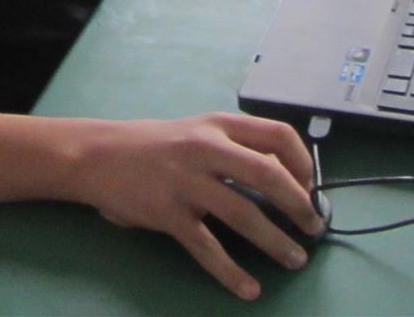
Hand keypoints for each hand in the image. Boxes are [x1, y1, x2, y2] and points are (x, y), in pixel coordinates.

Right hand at [70, 112, 323, 299]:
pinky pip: (207, 248)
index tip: (311, 187)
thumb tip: (283, 178)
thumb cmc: (156, 145)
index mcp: (219, 124)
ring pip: (243, 213)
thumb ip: (235, 147)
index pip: (277, 134)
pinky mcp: (168, 213)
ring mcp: (186, 181)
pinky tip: (249, 288)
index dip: (302, 163)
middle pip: (267, 174)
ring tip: (294, 259)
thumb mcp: (199, 131)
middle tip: (313, 227)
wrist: (100, 156)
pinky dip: (232, 272)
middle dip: (298, 205)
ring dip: (275, 241)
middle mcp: (206, 147)